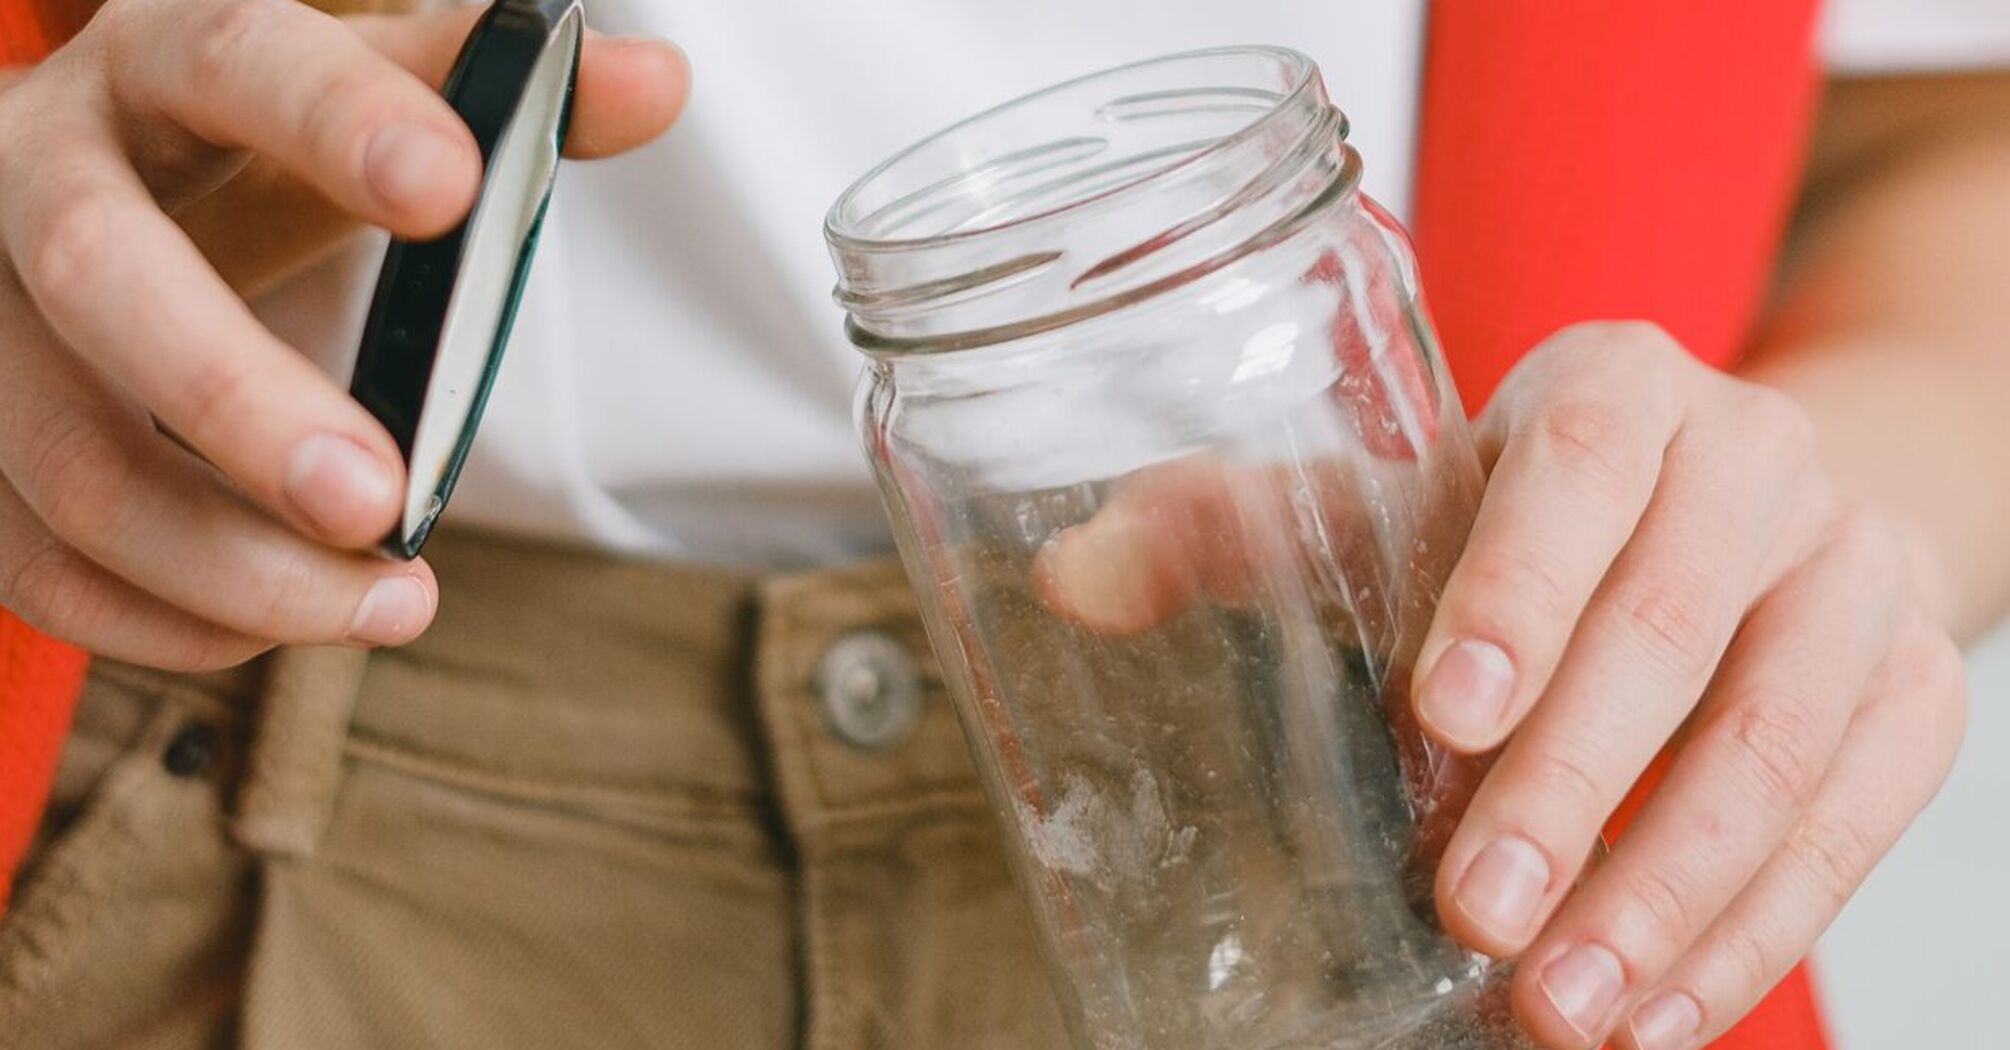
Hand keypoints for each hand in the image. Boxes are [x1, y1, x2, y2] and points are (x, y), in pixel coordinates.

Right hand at [0, 0, 687, 668]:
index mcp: (154, 64)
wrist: (90, 205)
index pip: (232, 58)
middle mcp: (34, 179)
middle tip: (378, 501)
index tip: (453, 185)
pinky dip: (174, 620)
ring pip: (66, 460)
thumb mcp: (356, 109)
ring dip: (230, 561)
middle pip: (99, 273)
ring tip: (389, 602)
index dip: (334, 118)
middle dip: (239, 398)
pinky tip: (285, 624)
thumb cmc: (244, 156)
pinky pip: (40, 568)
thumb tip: (656, 82)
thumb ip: (494, 101)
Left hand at [1041, 321, 1965, 1049]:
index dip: (1518, 585)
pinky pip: (1860, 818)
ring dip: (1669, 892)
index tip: (1441, 717)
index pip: (1583, 462)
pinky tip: (1660, 1013)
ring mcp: (1852, 570)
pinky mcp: (1910, 685)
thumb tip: (1069, 575)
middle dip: (1572, 787)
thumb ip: (1237, 530)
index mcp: (1617, 387)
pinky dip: (1759, 927)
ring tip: (1560, 1005)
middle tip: (1475, 913)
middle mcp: (1755, 458)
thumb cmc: (1530, 516)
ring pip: (1782, 738)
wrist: (1740, 511)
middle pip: (1676, 622)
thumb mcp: (1392, 501)